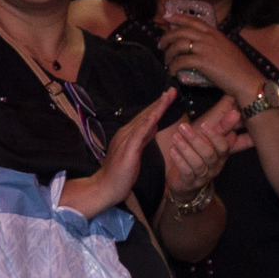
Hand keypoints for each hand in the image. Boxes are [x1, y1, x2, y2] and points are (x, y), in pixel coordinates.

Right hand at [72, 90, 176, 213]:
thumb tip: (154, 125)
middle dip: (160, 102)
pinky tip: (156, 116)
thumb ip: (144, 137)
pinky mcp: (128, 150)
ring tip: (167, 97)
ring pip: (144, 120)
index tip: (169, 96)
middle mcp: (126, 133)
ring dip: (156, 108)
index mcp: (128, 134)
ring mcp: (126, 140)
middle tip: (172, 90)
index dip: (157, 106)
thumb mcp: (136, 152)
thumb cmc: (120, 173)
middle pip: (146, 114)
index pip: (146, 117)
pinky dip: (147, 124)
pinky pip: (139, 134)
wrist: (105, 187)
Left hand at [157, 12, 262, 104]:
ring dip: (168, 52)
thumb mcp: (227, 49)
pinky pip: (181, 61)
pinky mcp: (203, 62)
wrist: (247, 80)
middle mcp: (209, 37)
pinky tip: (173, 72)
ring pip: (178, 44)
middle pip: (181, 31)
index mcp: (215, 33)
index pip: (193, 20)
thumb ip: (214, 44)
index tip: (167, 17)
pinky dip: (174, 66)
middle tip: (161, 45)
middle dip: (167, 36)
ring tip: (167, 61)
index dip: (178, 17)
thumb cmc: (239, 68)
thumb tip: (201, 46)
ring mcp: (205, 48)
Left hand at [163, 96, 239, 196]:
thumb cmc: (197, 154)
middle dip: (195, 140)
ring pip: (197, 163)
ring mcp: (203, 176)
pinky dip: (179, 161)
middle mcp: (215, 166)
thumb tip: (236, 112)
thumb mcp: (208, 139)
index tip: (204, 124)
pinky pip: (187, 172)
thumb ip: (221, 126)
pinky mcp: (190, 183)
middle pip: (209, 154)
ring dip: (185, 149)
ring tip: (175, 137)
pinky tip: (173, 150)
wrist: (185, 180)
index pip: (223, 147)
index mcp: (221, 155)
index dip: (215, 136)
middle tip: (183, 127)